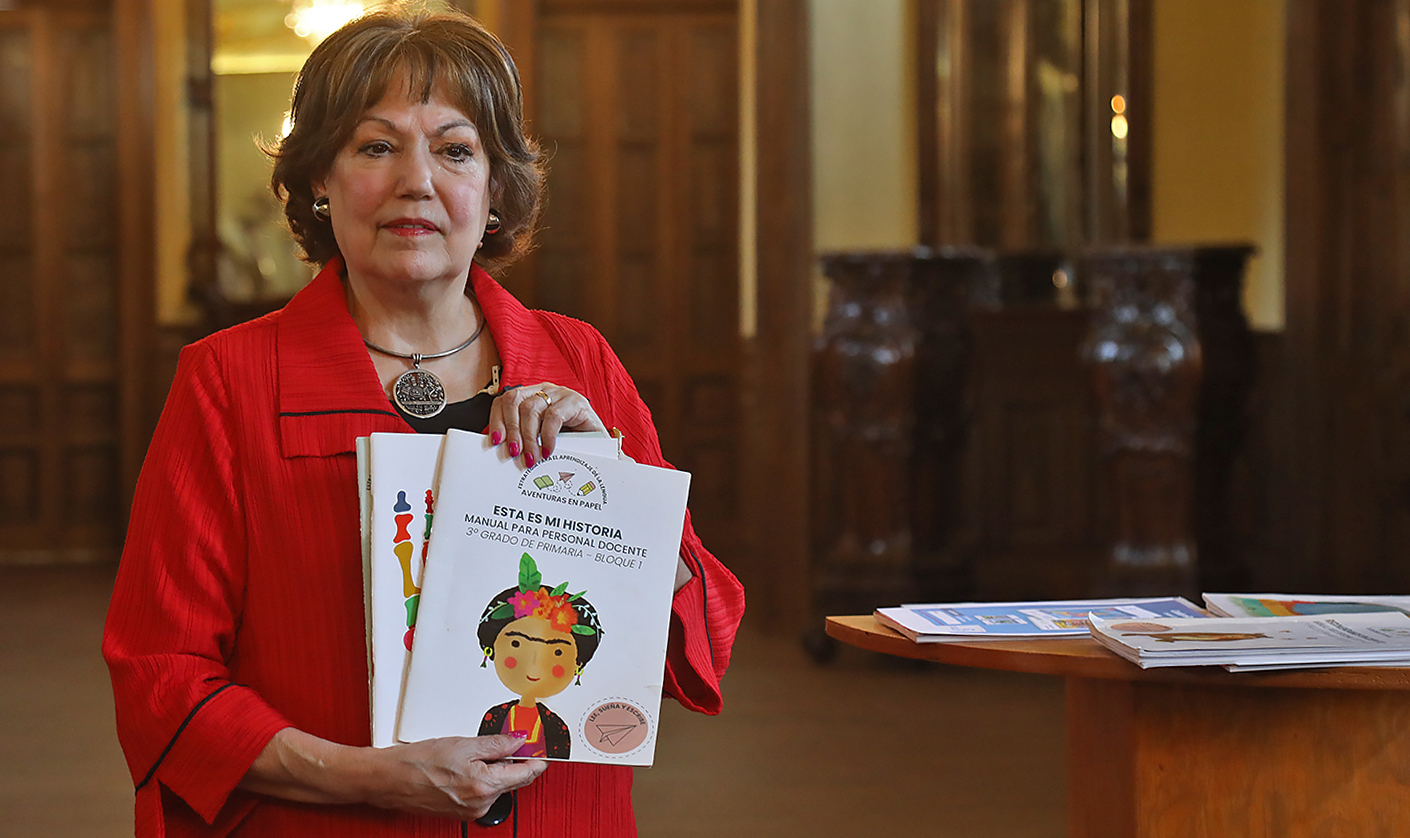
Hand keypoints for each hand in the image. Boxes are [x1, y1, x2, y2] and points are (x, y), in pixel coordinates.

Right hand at [362, 735, 546, 819]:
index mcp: (486, 786)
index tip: (543, 749)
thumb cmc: (419, 761)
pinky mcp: (461, 811)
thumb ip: (497, 744)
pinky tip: (465, 765)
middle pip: (512, 781)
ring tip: (474, 752)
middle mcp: (481, 804)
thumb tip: (519, 741)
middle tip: (511, 741)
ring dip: (494, 769)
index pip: (526, 774)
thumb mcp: (464, 743)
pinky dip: (481, 778)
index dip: (537, 759)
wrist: (390, 778)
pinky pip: (481, 792)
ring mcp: (471, 811)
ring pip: (496, 786)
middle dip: (514, 761)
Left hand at [488, 382, 605, 465]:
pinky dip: (547, 436)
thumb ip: (522, 439)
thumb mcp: (540, 439)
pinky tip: (548, 450)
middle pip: (514, 400)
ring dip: (528, 437)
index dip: (497, 419)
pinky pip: (553, 416)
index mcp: (531, 396)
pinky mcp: (576, 401)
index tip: (496, 442)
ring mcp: (560, 393)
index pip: (505, 400)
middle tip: (514, 453)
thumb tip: (499, 448)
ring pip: (531, 408)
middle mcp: (544, 390)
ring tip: (532, 457)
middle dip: (511, 429)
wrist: (600, 448)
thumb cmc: (569, 444)